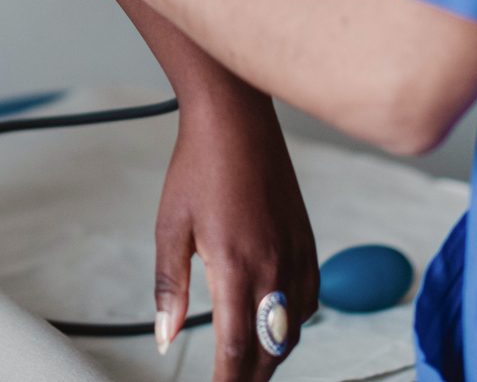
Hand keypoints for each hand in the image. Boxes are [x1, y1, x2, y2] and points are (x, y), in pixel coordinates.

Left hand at [155, 95, 320, 380]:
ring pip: (293, 329)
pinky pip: (310, 298)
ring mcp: (297, 254)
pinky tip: (276, 324)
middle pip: (269, 349)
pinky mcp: (308, 240)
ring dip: (272, 355)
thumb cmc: (198, 167)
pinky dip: (293, 322)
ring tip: (248, 367)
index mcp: (236, 267)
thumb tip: (166, 337)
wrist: (236, 119)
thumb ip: (169, 288)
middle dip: (249, 377)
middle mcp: (274, 266)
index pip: (235, 350)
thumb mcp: (170, 228)